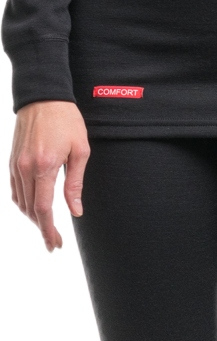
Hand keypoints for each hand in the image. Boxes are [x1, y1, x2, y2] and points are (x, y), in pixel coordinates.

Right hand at [9, 101, 90, 252]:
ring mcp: (15, 164)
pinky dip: (22, 203)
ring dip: (32, 218)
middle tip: (54, 242)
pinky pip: (14, 190)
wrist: (42, 97)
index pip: (43, 208)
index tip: (56, 244)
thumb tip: (76, 211)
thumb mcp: (79, 150)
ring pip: (20, 202)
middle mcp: (26, 168)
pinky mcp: (12, 161)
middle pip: (30, 210)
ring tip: (47, 227)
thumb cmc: (66, 120)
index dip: (49, 230)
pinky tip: (33, 209)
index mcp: (45, 166)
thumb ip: (75, 183)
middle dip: (42, 229)